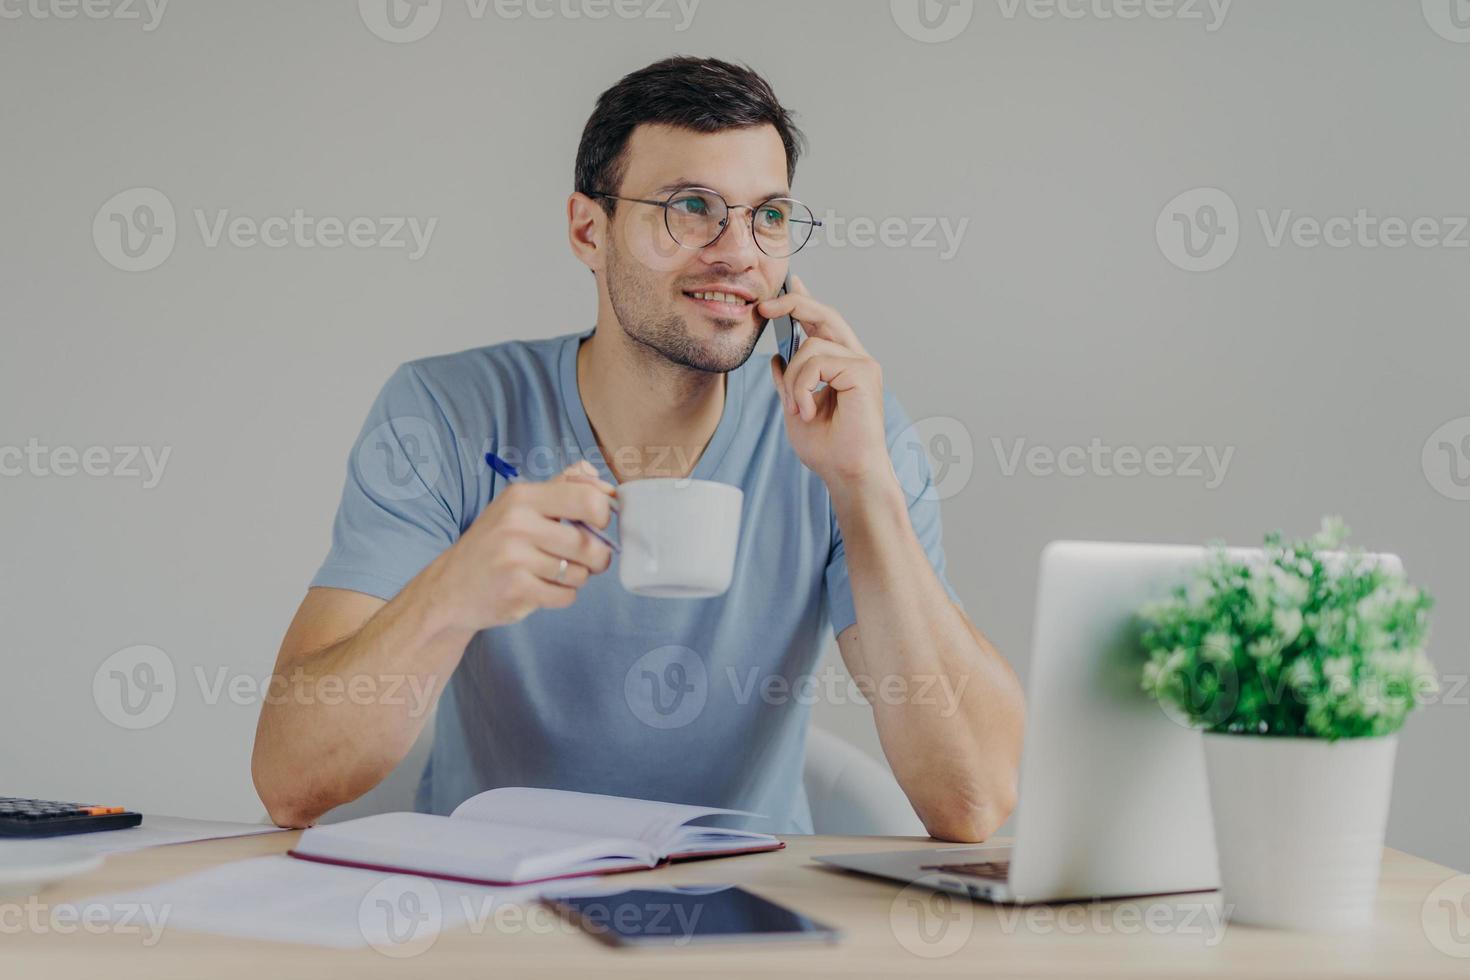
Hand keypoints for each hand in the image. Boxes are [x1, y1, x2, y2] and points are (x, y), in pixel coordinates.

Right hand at [426, 461, 615, 630]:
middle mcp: (517, 523)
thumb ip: (561, 487)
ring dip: (577, 577)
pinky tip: (542, 588)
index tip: (598, 524)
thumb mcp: (518, 505)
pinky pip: (566, 596)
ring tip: (554, 572)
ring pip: (580, 573)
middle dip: (598, 556)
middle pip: (590, 543)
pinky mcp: (516, 590)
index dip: (604, 514)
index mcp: (522, 496)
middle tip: (587, 558)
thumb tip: (598, 476)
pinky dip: (562, 595)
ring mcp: (515, 558)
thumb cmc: (493, 543)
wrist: (450, 588)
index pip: (588, 499)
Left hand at [759, 274, 889, 486]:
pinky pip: (817, 361)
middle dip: (793, 303)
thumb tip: (775, 356)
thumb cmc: (828, 448)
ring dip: (793, 379)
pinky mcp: (863, 371)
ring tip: (797, 408)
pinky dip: (802, 386)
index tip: (786, 285)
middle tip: (764, 308)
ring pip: (810, 346)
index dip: (804, 300)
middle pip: (823, 313)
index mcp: (842, 364)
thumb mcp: (795, 408)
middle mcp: (855, 358)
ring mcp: (862, 363)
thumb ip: (788, 381)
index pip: (822, 321)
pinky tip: (807, 410)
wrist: (848, 473)